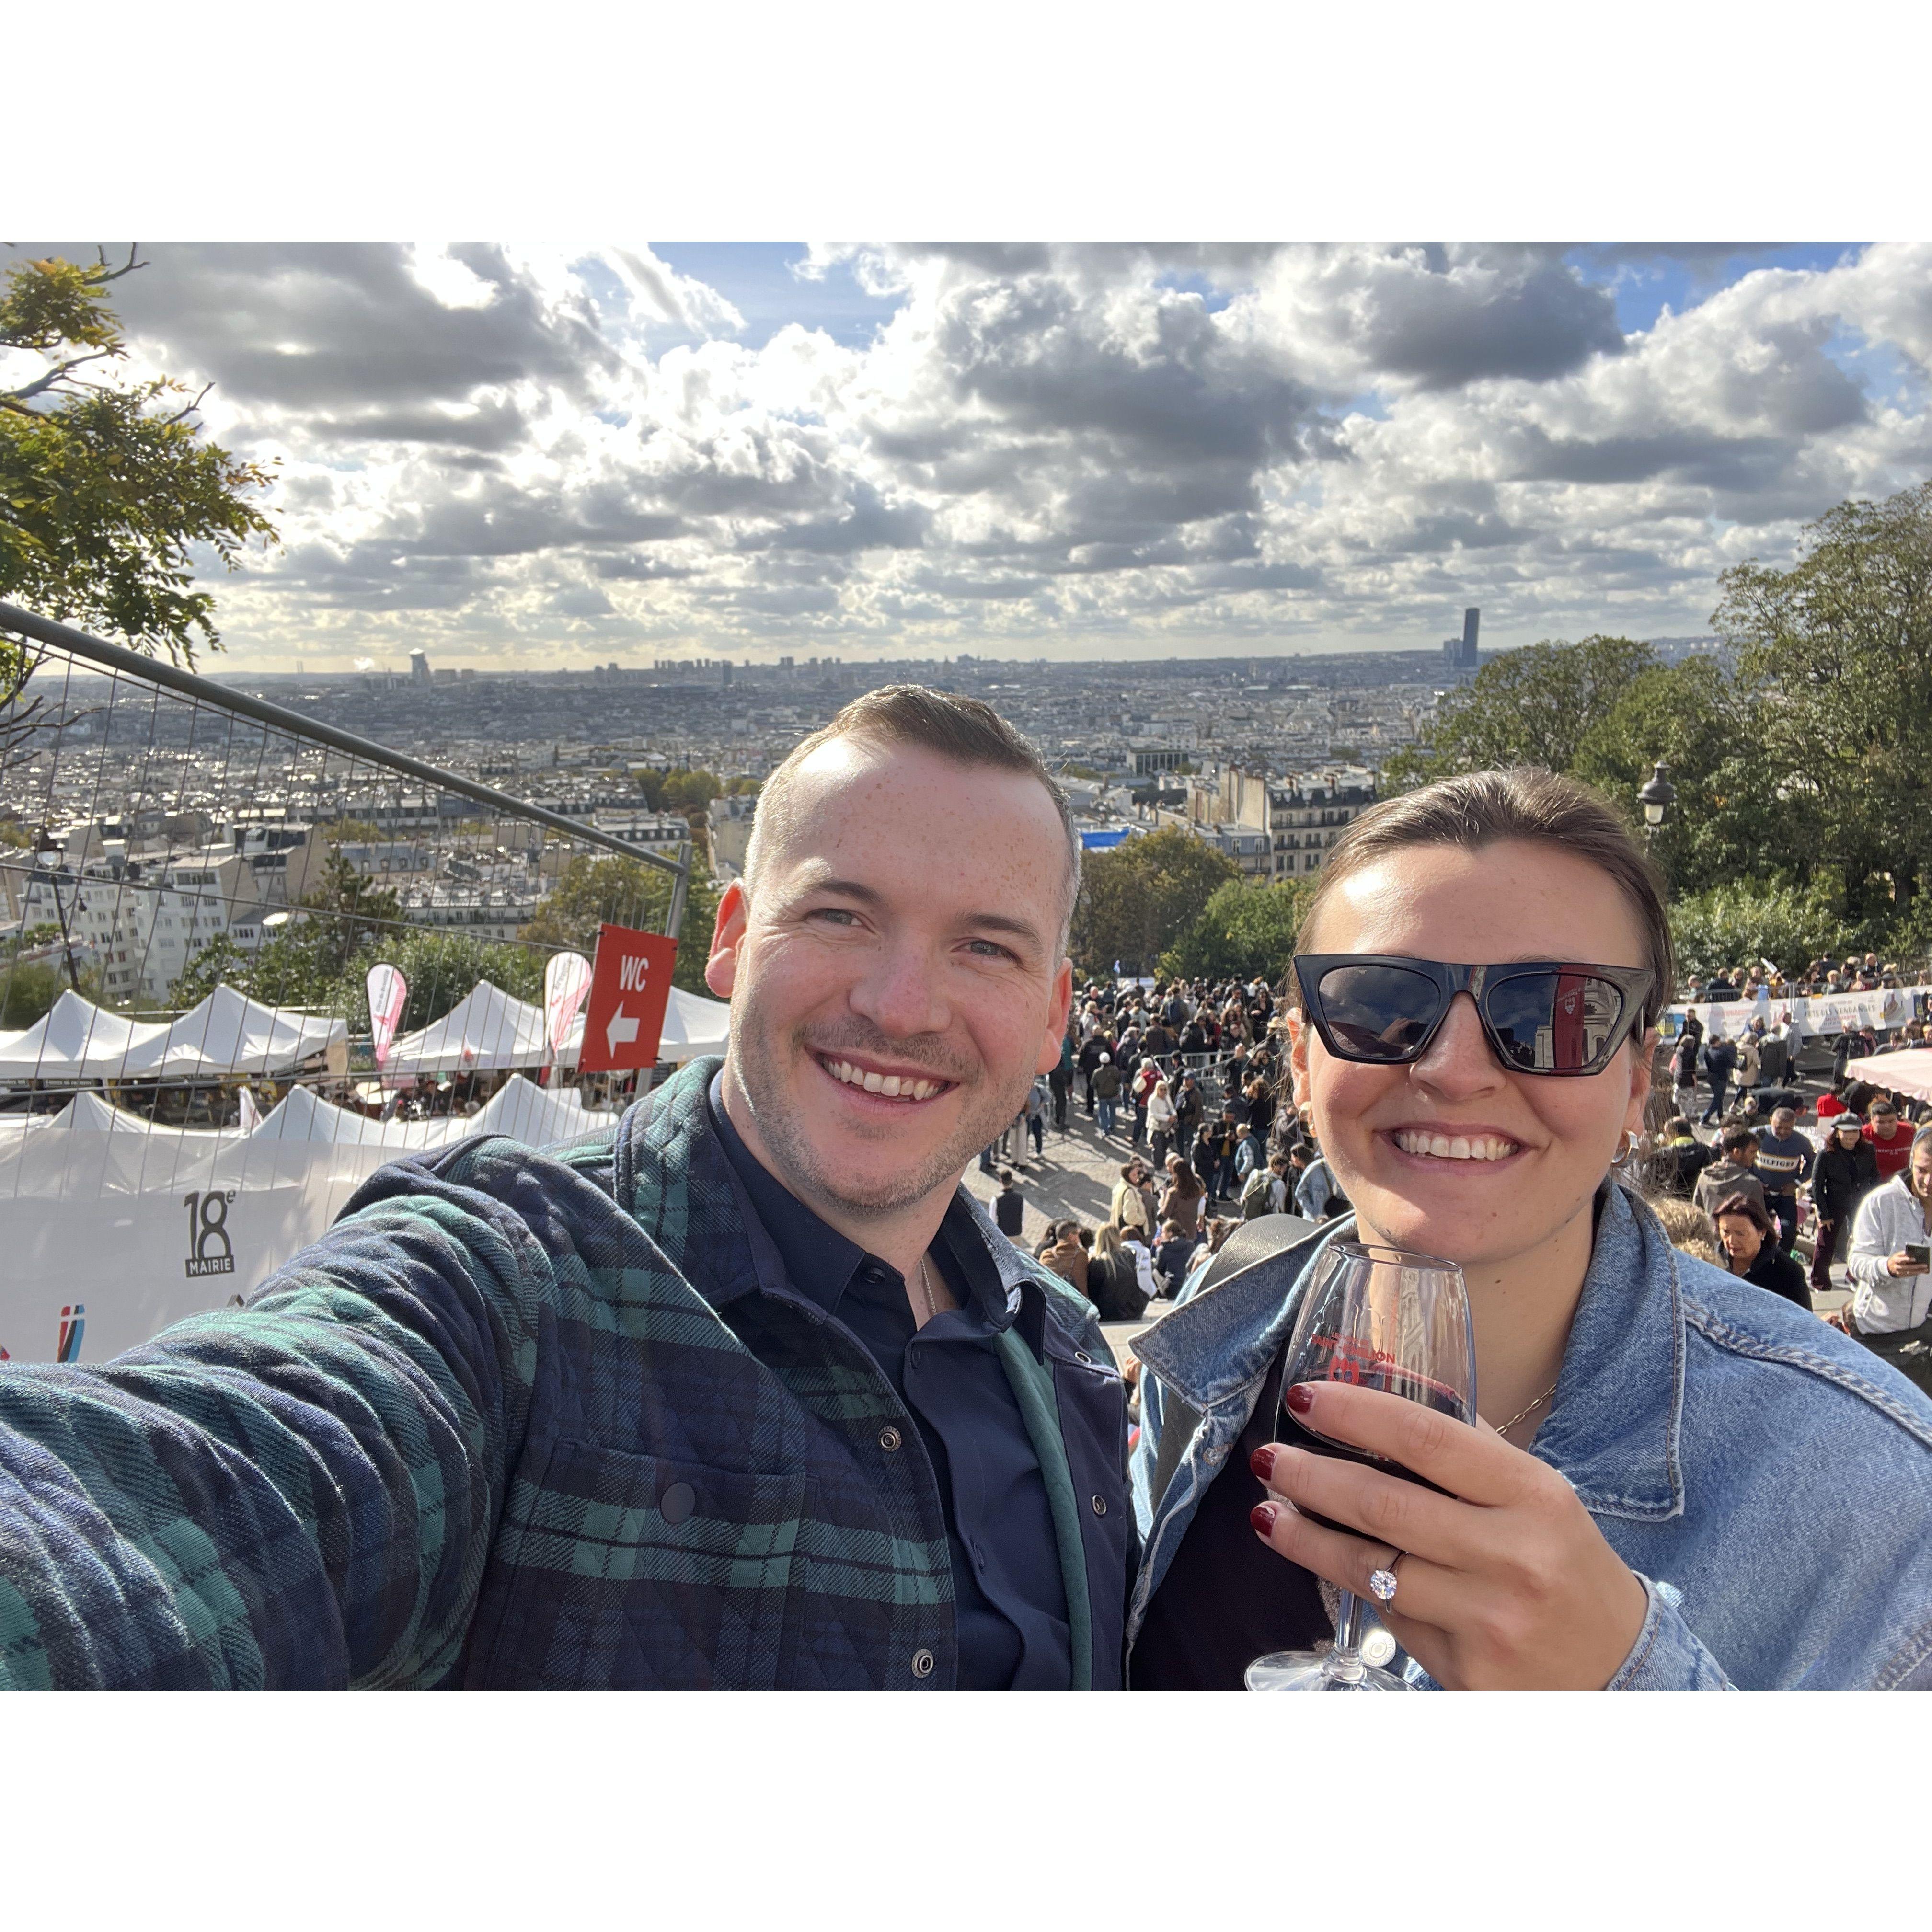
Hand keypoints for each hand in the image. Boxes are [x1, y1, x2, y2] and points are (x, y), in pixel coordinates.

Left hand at [1251, 1381, 1649, 1689]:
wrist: (1621, 1674)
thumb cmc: (1566, 1567)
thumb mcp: (1537, 1497)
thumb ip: (1468, 1452)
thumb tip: (1381, 1394)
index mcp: (1533, 1496)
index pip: (1426, 1438)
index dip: (1356, 1412)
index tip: (1304, 1396)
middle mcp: (1512, 1557)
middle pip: (1384, 1505)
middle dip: (1311, 1477)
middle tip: (1269, 1457)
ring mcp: (1488, 1620)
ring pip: (1370, 1568)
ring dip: (1306, 1536)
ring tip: (1269, 1512)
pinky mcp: (1467, 1671)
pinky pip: (1389, 1616)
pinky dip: (1351, 1585)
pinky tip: (1325, 1562)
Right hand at [1886, 1249, 1928, 1276]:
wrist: (1888, 1267)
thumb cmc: (1895, 1259)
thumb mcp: (1897, 1255)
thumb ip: (1903, 1254)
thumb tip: (1912, 1253)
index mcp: (1895, 1260)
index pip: (1901, 1260)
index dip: (1907, 1259)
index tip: (1915, 1259)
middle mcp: (1896, 1266)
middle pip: (1907, 1267)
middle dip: (1917, 1266)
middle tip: (1925, 1265)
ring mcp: (1898, 1272)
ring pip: (1909, 1272)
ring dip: (1918, 1271)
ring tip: (1925, 1270)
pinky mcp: (1901, 1275)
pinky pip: (1909, 1275)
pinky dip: (1915, 1273)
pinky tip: (1920, 1272)